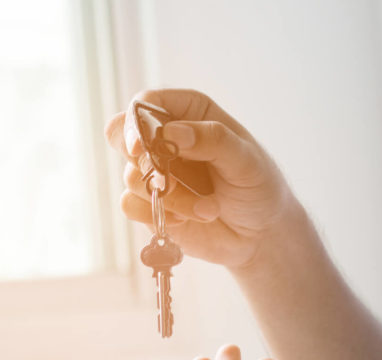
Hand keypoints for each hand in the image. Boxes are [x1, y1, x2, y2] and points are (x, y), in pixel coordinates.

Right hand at [104, 89, 302, 269]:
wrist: (260, 234)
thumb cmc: (259, 188)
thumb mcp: (245, 160)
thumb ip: (213, 140)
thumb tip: (172, 133)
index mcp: (190, 112)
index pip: (146, 103)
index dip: (136, 122)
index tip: (141, 147)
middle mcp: (165, 138)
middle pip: (122, 134)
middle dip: (142, 161)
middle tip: (167, 182)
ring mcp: (155, 171)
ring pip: (131, 176)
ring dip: (169, 198)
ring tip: (208, 210)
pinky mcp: (150, 203)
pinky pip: (130, 205)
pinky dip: (157, 215)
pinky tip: (185, 221)